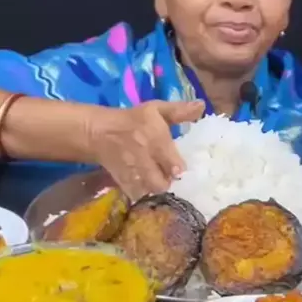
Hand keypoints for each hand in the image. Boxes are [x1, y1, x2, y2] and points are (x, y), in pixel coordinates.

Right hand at [87, 100, 204, 200]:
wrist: (100, 132)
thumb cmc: (133, 120)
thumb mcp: (156, 109)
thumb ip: (180, 111)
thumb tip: (202, 106)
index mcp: (155, 137)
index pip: (175, 164)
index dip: (179, 168)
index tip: (179, 167)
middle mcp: (144, 156)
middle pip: (163, 182)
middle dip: (169, 180)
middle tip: (169, 175)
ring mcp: (132, 171)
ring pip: (151, 190)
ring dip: (157, 188)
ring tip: (158, 181)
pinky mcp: (122, 181)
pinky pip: (137, 194)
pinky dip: (144, 193)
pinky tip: (146, 185)